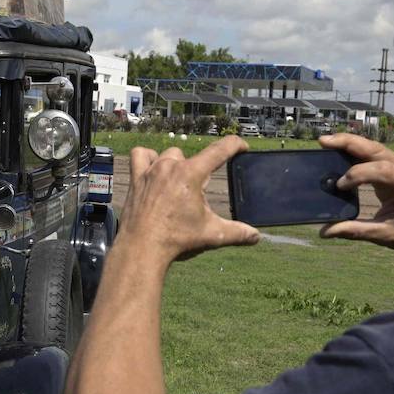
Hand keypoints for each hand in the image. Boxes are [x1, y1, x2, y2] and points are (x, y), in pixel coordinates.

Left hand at [120, 135, 260, 264]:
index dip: (235, 145)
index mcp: (191, 174)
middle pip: (192, 157)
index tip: (242, 147)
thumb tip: (256, 237)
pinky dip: (148, 158)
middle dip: (199, 171)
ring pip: (168, 155)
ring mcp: (151, 170)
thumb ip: (237, 233)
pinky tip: (153, 169)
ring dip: (176, 164)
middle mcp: (171, 166)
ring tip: (178, 183)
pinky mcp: (136, 179)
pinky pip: (140, 155)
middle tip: (198, 192)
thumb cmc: (176, 239)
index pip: (220, 150)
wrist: (142, 248)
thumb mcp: (212, 234)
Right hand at [317, 132, 393, 270]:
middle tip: (323, 142)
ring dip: (351, 144)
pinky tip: (341, 152)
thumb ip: (354, 231)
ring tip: (327, 143)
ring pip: (375, 148)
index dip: (358, 174)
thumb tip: (324, 231)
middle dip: (348, 143)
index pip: (382, 170)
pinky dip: (358, 152)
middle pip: (376, 149)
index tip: (339, 187)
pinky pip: (377, 154)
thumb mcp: (384, 236)